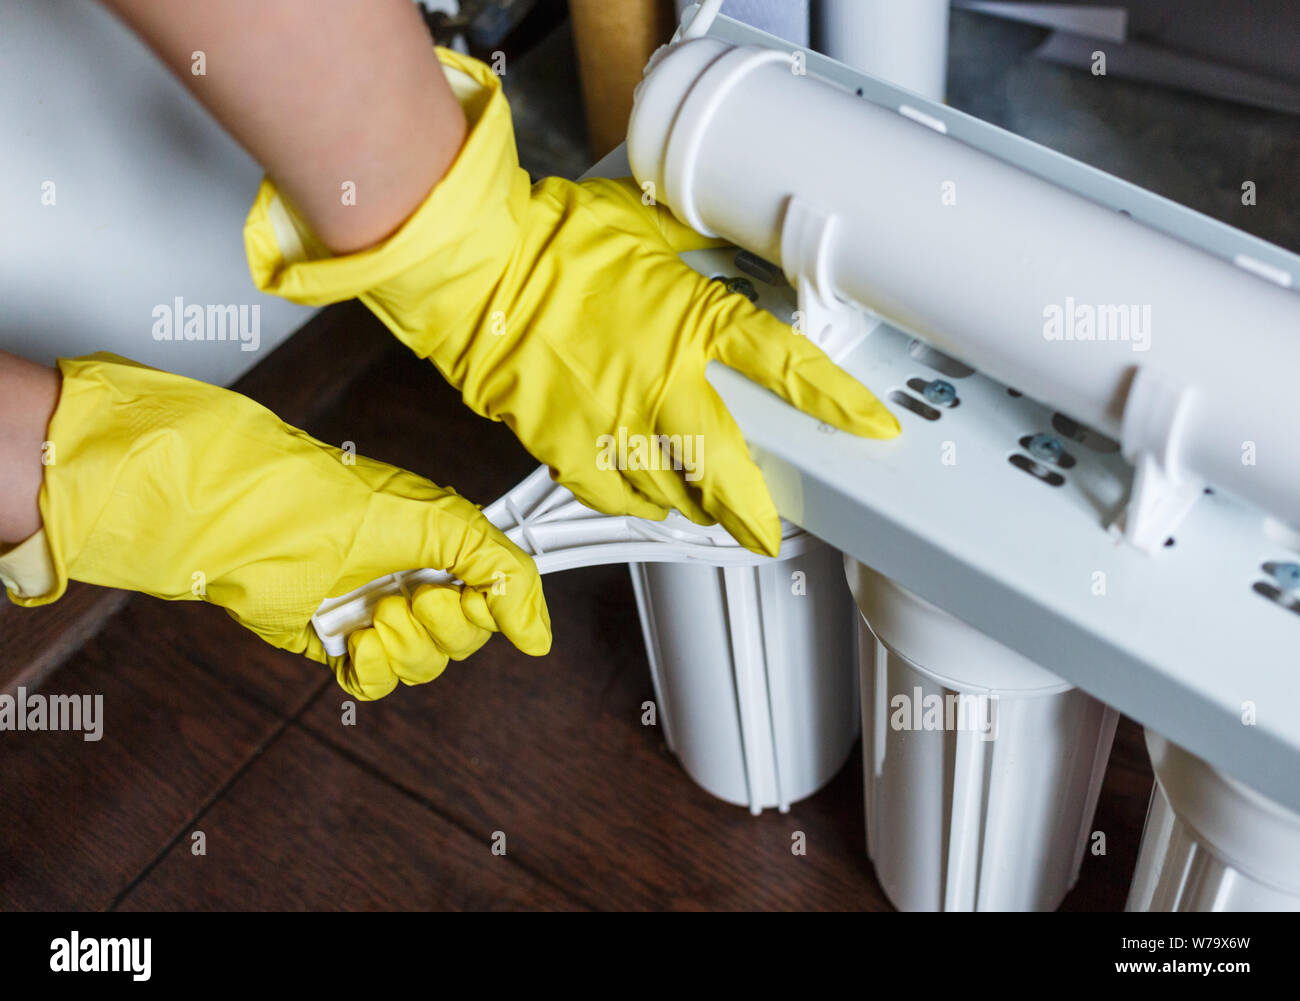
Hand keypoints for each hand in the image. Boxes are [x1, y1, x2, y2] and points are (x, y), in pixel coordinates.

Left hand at [13, 353, 549, 699]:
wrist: (246, 519)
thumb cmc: (337, 500)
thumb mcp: (445, 524)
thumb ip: (506, 574)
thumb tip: (540, 640)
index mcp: (441, 548)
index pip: (493, 603)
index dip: (488, 611)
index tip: (465, 593)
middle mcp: (410, 581)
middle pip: (460, 642)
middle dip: (441, 627)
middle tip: (410, 596)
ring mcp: (371, 612)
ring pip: (421, 666)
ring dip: (406, 648)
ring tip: (376, 613)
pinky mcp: (332, 640)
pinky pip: (374, 683)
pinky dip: (373, 671)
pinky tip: (357, 643)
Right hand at [246, 48, 897, 556]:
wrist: (475, 273)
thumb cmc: (549, 241)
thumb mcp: (638, 225)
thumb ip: (687, 247)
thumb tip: (712, 243)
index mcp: (692, 320)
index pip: (786, 366)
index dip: (838, 402)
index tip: (872, 427)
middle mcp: (663, 382)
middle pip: (730, 470)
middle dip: (754, 512)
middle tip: (765, 530)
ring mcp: (615, 421)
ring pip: (673, 493)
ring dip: (692, 505)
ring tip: (699, 508)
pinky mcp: (568, 446)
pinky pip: (615, 496)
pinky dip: (634, 503)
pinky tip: (642, 501)